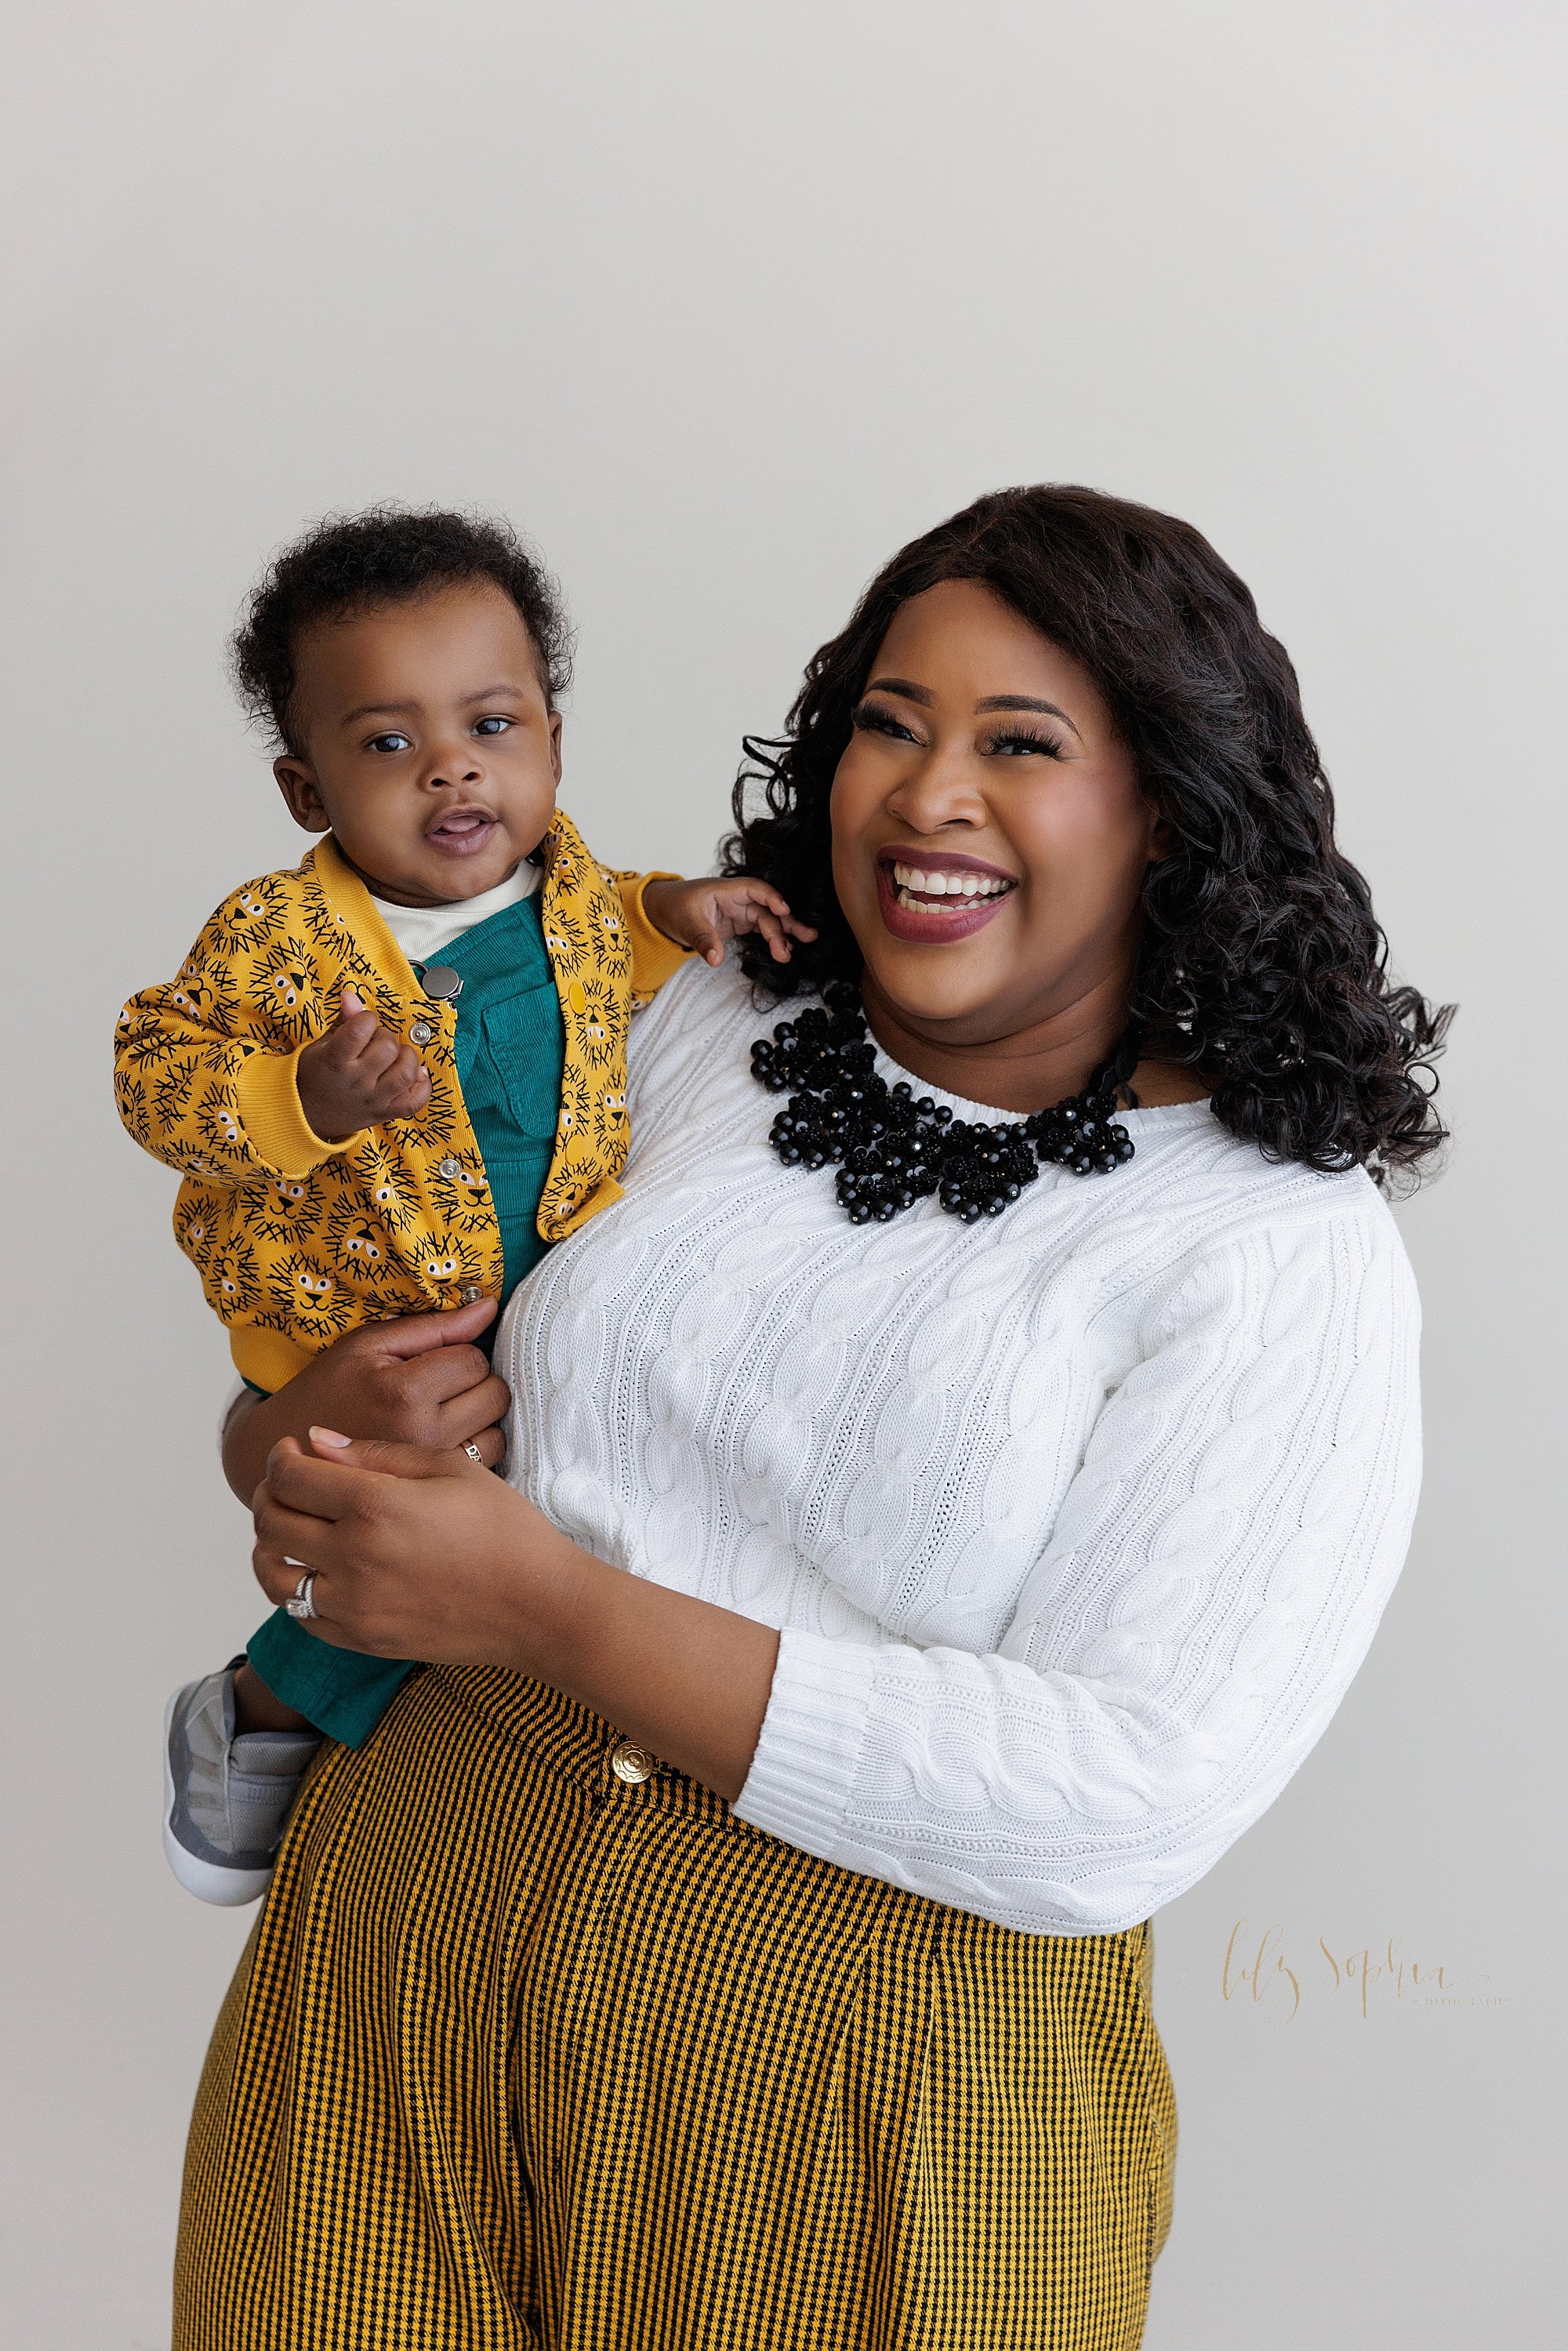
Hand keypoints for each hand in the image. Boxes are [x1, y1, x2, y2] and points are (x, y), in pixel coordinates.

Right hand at [221, 1296, 507, 1500]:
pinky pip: (486, 1463)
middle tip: (442, 1384)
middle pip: (494, 1395)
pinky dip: (474, 1447)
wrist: (291, 1448)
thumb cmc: (329, 1387)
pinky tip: (444, 1439)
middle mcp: (424, 1434)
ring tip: (443, 1413)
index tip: (434, 1360)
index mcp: (405, 1392)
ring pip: (497, 1433)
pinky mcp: (434, 1490)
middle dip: (476, 1383)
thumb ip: (433, 1326)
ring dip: (480, 1418)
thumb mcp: (369, 1343)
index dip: (459, 1352)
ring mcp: (431, 1468)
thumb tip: (489, 1307)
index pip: (474, 1360)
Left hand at [252, 1426, 780, 1799]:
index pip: (289, 1476)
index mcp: (374, 1505)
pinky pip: (299, 1614)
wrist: (538, 1606)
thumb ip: (378, 1452)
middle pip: (270, 1521)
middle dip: (271, 1493)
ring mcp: (352, 1605)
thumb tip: (317, 1442)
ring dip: (271, 1545)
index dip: (282, 1457)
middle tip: (292, 1484)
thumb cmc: (504, 1529)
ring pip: (272, 1573)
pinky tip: (320, 1571)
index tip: (295, 1451)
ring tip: (296, 1530)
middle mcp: (353, 1557)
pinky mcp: (360, 1639)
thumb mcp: (450, 1468)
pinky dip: (296, 1588)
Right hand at [297, 985, 432, 1140]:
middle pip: (388, 1048)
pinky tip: (415, 1075)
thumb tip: (351, 995)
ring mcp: (372, 1099)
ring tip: (395, 1056)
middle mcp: (356, 1081)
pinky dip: (421, 1086)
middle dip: (386, 1036)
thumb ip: (342, 1020)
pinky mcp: (385, 1113)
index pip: (361, 1029)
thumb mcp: (321, 1045)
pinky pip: (414, 1101)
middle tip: (376, 1042)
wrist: (306, 1115)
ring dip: (406, 1058)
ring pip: (406, 1072)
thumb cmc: (315, 1075)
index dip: (367, 1018)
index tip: (364, 1022)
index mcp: (335, 1061)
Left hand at [642, 876, 816, 967]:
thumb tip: (716, 960)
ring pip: (769, 919)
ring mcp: (741, 911)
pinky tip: (785, 951)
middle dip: (786, 922)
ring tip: (805, 944)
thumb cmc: (675, 907)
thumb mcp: (686, 923)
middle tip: (807, 937)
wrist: (664, 910)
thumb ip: (703, 941)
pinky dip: (774, 939)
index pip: (755, 889)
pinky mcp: (740, 923)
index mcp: (726, 890)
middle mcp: (738, 898)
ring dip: (785, 932)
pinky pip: (762, 929)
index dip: (771, 898)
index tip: (785, 910)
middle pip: (767, 908)